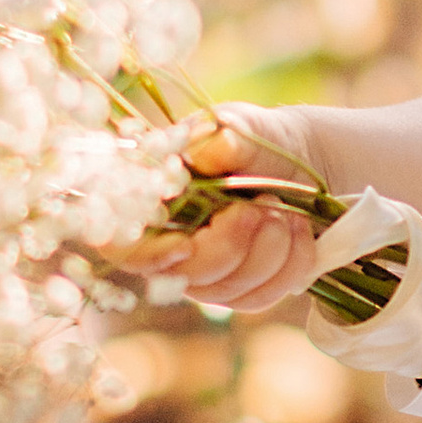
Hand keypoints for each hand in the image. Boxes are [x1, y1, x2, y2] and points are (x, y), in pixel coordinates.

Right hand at [132, 110, 323, 315]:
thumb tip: (208, 147)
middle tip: (264, 207)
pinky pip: (260, 297)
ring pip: (226, 292)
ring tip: (286, 210)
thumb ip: (226, 135)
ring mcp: (204, 273)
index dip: (147, 254)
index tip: (185, 244)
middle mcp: (168, 243)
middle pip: (181, 275)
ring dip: (268, 252)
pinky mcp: (240, 289)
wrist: (300, 161)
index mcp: (150, 200)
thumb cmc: (256, 139)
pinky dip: (290, 263)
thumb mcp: (244, 125)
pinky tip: (298, 228)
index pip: (121, 244)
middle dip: (229, 246)